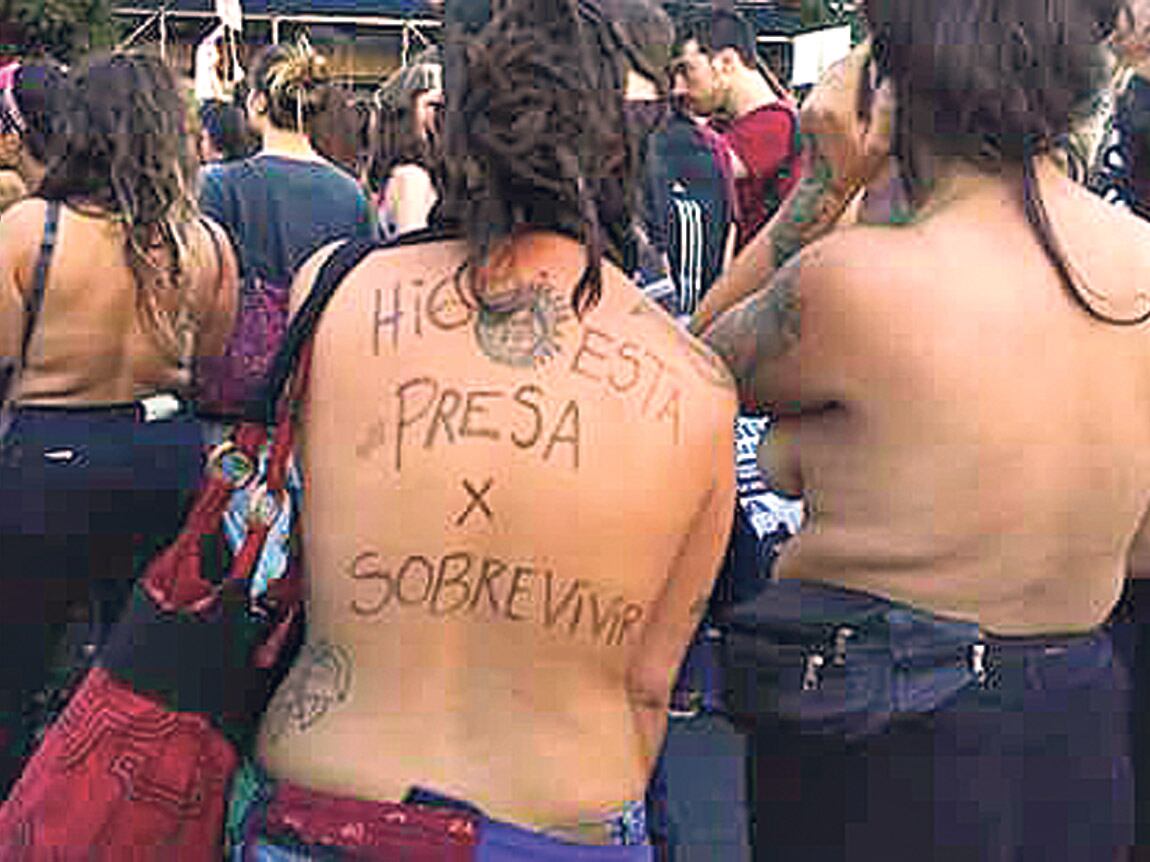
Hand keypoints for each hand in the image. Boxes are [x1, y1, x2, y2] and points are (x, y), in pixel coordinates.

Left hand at [799, 39, 892, 200]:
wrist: (821, 188)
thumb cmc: (851, 172)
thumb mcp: (878, 146)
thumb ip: (885, 112)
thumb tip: (889, 83)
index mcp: (837, 109)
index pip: (851, 64)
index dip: (867, 50)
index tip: (881, 42)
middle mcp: (818, 104)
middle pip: (839, 65)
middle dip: (859, 58)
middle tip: (877, 57)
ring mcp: (808, 107)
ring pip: (829, 73)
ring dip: (848, 68)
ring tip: (868, 71)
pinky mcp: (805, 111)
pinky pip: (823, 84)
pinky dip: (838, 80)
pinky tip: (853, 89)